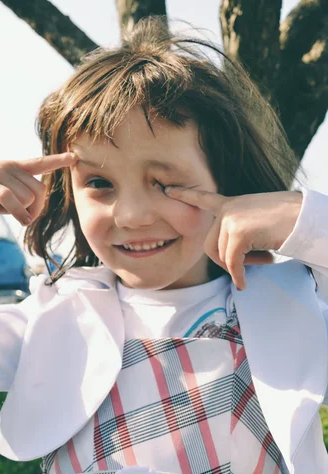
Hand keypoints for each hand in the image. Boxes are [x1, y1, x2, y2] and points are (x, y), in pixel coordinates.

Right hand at [0, 153, 76, 225]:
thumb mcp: (0, 187)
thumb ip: (18, 191)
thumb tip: (34, 205)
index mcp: (14, 166)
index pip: (40, 162)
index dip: (58, 160)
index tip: (74, 157)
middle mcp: (9, 166)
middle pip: (40, 190)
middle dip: (35, 209)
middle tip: (20, 215)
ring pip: (28, 198)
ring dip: (19, 211)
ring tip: (1, 209)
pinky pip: (11, 199)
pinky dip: (19, 213)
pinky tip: (21, 220)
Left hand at [164, 186, 302, 289]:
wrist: (306, 217)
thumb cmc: (288, 220)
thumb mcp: (257, 220)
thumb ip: (239, 230)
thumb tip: (229, 259)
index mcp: (232, 203)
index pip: (205, 198)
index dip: (186, 195)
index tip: (168, 190)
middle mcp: (228, 208)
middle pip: (210, 244)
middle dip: (226, 260)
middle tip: (249, 263)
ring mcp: (231, 219)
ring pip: (220, 256)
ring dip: (238, 266)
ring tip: (263, 259)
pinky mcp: (238, 233)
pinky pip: (232, 263)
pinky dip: (238, 276)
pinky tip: (244, 283)